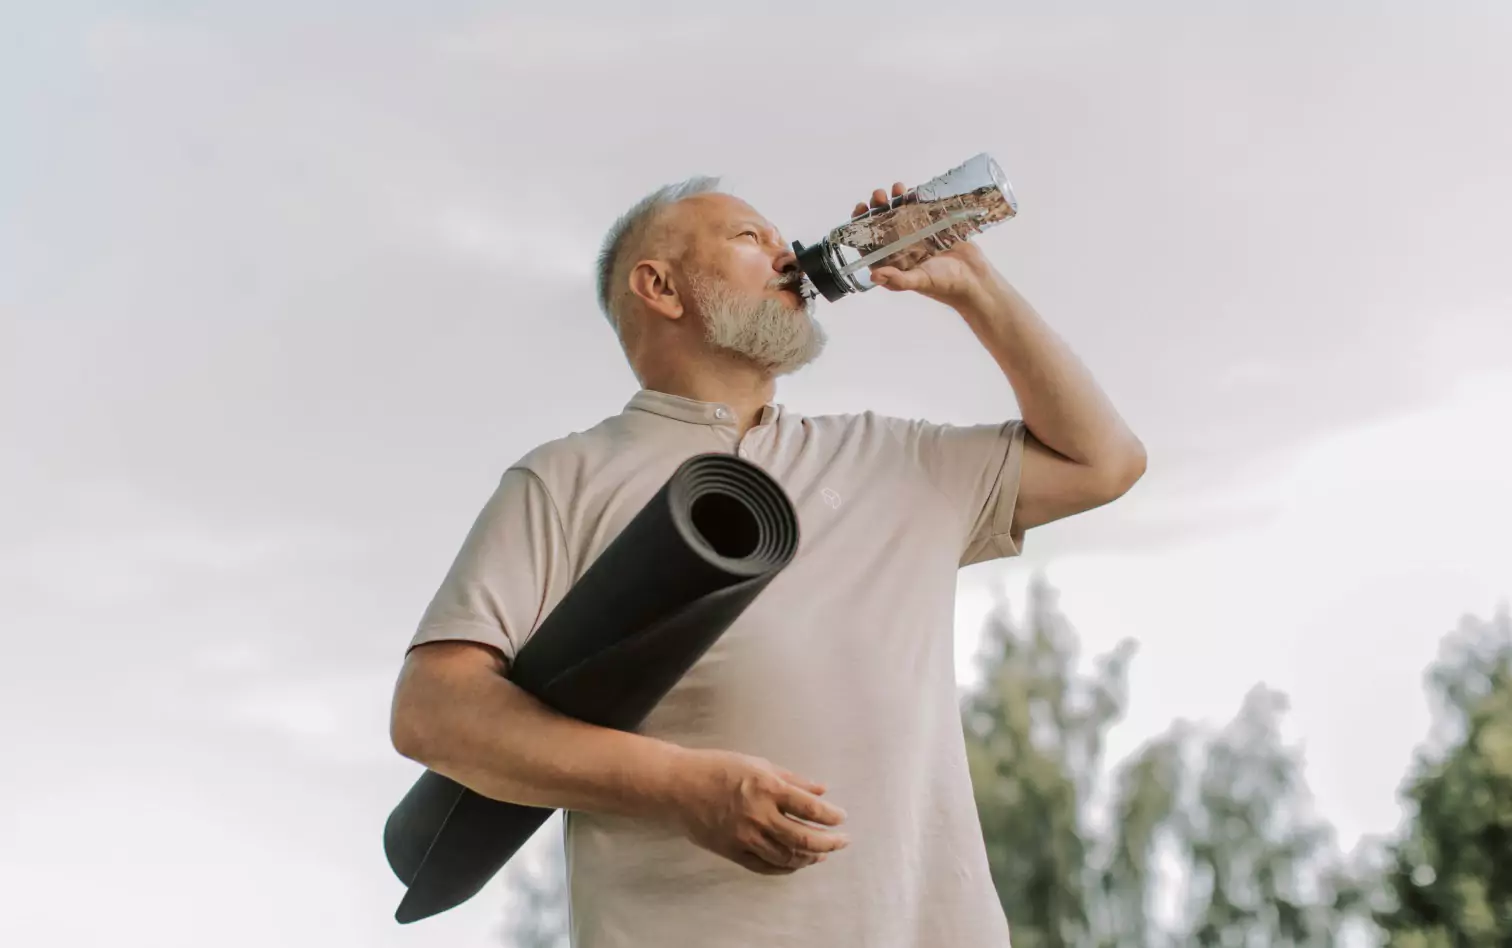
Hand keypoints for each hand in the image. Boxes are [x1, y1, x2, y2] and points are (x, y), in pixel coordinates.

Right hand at [665, 748, 848, 874]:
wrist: (678, 786)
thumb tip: (822, 790)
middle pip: (804, 839)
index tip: (841, 818)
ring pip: (787, 857)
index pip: (811, 809)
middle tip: (842, 841)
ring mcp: (746, 837)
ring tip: (821, 853)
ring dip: (809, 858)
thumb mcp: (758, 764)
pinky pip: (765, 867)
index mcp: (768, 788)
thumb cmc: (717, 768)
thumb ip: (792, 779)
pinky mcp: (733, 851)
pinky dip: (784, 868)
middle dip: (829, 843)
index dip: (832, 817)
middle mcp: (760, 815)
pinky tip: (794, 863)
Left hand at [852, 181, 997, 308]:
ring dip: (894, 200)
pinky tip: (910, 190)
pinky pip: (919, 209)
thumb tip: (874, 276)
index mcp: (893, 262)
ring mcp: (917, 236)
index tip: (860, 210)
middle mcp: (901, 248)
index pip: (870, 243)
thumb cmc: (946, 285)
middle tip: (879, 196)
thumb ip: (897, 280)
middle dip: (877, 208)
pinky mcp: (933, 226)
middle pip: (883, 224)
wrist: (975, 277)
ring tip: (896, 188)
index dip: (861, 227)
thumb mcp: (920, 281)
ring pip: (900, 214)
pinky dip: (914, 199)